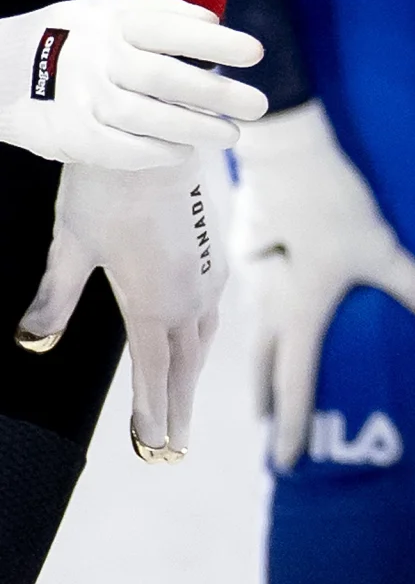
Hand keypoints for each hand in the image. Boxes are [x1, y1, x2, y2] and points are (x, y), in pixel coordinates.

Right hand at [0, 0, 264, 169]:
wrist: (2, 72)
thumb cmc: (74, 39)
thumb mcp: (105, 12)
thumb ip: (159, 13)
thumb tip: (214, 21)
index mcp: (109, 23)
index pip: (169, 30)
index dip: (214, 42)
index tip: (255, 53)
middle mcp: (96, 59)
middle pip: (164, 77)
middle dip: (217, 94)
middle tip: (259, 106)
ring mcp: (81, 98)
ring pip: (146, 117)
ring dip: (195, 129)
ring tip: (231, 136)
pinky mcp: (71, 134)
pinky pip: (120, 148)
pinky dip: (157, 151)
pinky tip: (184, 151)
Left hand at [19, 155, 229, 458]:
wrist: (166, 132)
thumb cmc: (111, 187)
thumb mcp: (69, 246)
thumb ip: (53, 299)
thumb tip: (29, 342)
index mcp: (157, 304)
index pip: (155, 377)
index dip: (152, 417)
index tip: (153, 450)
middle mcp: (192, 299)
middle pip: (185, 371)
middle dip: (174, 413)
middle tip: (168, 451)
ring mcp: (210, 279)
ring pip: (202, 345)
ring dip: (189, 382)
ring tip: (178, 412)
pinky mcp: (216, 259)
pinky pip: (211, 317)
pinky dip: (199, 346)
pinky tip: (192, 348)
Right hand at [235, 104, 414, 471]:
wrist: (286, 157)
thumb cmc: (333, 207)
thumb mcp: (382, 249)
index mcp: (298, 315)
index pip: (296, 384)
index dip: (294, 425)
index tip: (286, 460)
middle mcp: (269, 308)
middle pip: (267, 371)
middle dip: (273, 404)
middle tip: (273, 434)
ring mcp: (255, 284)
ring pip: (258, 341)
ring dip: (265, 370)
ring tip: (269, 392)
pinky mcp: (251, 261)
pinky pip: (257, 311)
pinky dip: (264, 334)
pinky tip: (271, 328)